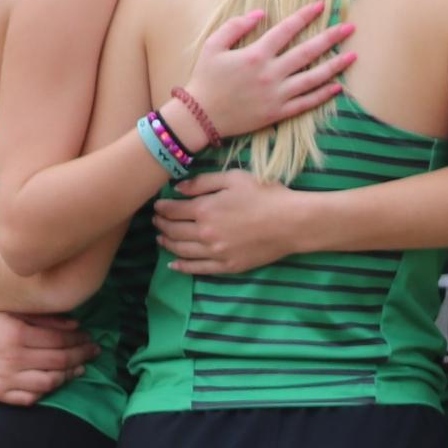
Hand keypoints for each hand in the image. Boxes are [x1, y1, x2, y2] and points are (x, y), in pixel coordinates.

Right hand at [0, 312, 98, 406]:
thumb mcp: (14, 314)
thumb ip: (44, 319)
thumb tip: (76, 326)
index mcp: (18, 335)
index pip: (59, 341)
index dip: (79, 341)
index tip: (90, 339)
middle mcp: (13, 358)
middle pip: (58, 361)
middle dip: (81, 356)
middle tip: (93, 353)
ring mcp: (6, 379)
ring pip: (49, 382)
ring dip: (69, 376)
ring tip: (79, 369)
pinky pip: (30, 398)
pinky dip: (46, 391)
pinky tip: (55, 382)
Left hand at [154, 170, 305, 274]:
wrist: (291, 222)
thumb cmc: (265, 195)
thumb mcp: (233, 179)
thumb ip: (203, 182)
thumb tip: (178, 189)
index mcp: (205, 209)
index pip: (173, 210)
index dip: (162, 209)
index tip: (157, 206)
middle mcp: (205, 233)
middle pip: (174, 231)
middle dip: (161, 225)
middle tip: (156, 221)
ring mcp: (215, 252)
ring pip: (182, 250)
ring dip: (167, 244)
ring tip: (160, 239)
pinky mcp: (227, 266)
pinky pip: (198, 269)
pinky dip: (183, 267)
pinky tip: (174, 264)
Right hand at [178, 3, 355, 141]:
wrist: (200, 116)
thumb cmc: (205, 78)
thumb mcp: (213, 45)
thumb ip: (236, 26)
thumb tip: (261, 13)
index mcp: (256, 54)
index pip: (287, 30)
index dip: (305, 16)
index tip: (322, 5)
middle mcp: (270, 74)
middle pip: (307, 52)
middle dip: (331, 38)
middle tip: (349, 28)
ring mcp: (276, 95)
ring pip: (313, 78)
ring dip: (335, 66)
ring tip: (353, 56)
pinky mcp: (277, 113)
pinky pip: (306, 103)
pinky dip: (323, 95)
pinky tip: (337, 86)